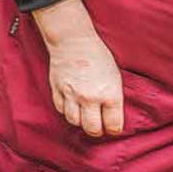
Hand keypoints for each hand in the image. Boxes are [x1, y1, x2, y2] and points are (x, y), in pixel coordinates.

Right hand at [35, 0, 124, 136]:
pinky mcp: (57, 90)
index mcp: (110, 94)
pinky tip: (72, 105)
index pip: (113, 125)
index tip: (112, 128)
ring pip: (74, 121)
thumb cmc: (98, 56)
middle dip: (97, 131)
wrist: (73, 41)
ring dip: (80, 121)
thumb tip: (111, 116)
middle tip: (98, 127)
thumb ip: (113, 98)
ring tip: (84, 116)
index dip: (114, 130)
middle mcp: (90, 97)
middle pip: (92, 128)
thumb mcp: (115, 77)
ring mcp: (72, 95)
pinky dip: (67, 111)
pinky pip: (61, 110)